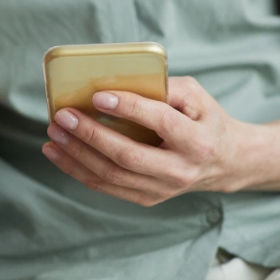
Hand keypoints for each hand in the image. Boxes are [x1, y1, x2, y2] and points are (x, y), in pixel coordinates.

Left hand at [42, 76, 248, 205]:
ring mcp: (163, 189)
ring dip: (76, 155)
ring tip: (54, 133)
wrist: (226, 162)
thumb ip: (164, 86)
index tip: (98, 95)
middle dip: (90, 135)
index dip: (128, 108)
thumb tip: (119, 81)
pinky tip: (59, 153)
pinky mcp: (147, 198)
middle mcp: (180, 170)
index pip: (160, 122)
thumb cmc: (205, 121)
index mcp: (197, 141)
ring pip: (111, 175)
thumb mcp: (197, 96)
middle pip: (128, 156)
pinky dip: (78, 170)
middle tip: (63, 116)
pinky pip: (106, 186)